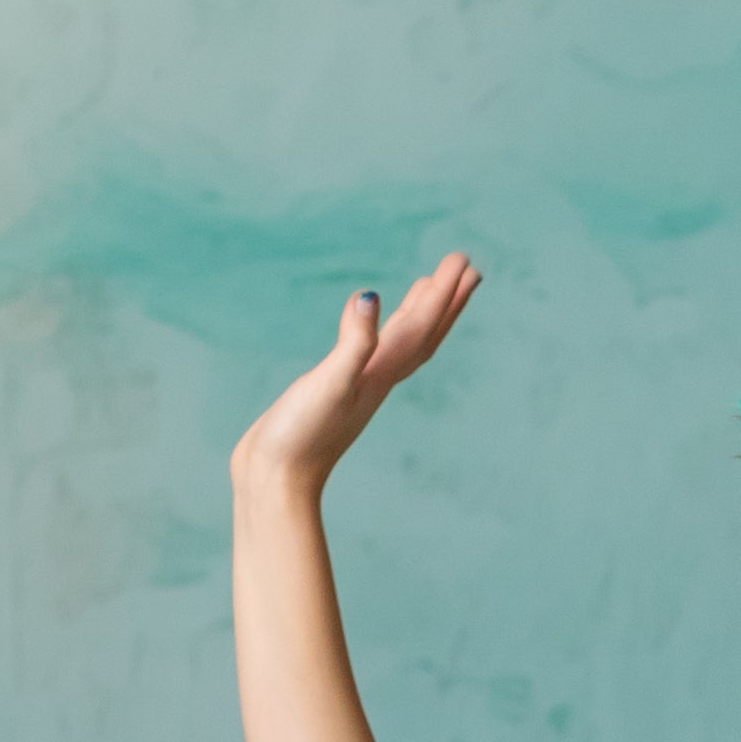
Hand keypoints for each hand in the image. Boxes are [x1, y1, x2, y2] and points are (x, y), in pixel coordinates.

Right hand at [233, 253, 481, 492]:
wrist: (274, 481)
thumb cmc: (300, 437)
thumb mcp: (328, 384)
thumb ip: (352, 344)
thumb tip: (369, 298)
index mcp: (380, 374)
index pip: (420, 326)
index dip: (442, 293)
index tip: (463, 261)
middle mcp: (377, 379)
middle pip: (423, 334)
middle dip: (445, 301)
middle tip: (466, 267)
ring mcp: (357, 387)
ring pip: (401, 344)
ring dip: (420, 315)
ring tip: (430, 288)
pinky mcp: (335, 393)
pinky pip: (372, 355)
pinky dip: (380, 334)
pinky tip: (368, 326)